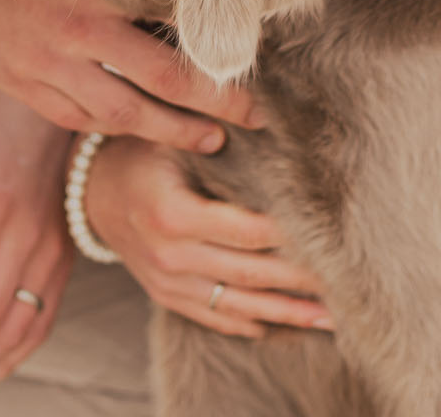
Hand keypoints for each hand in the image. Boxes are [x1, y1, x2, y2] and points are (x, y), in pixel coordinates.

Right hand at [0, 0, 263, 152]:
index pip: (173, 33)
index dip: (216, 59)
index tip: (255, 70)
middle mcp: (76, 36)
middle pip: (163, 84)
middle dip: (215, 107)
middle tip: (256, 121)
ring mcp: (46, 69)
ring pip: (123, 115)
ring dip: (173, 132)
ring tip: (212, 142)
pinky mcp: (21, 87)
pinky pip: (77, 119)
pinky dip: (113, 130)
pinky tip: (139, 135)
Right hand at [82, 135, 333, 338]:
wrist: (91, 193)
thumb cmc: (138, 152)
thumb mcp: (168, 134)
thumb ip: (213, 129)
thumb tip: (269, 115)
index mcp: (173, 214)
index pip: (247, 230)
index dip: (291, 236)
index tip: (333, 236)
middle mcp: (171, 256)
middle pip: (250, 274)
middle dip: (302, 281)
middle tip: (349, 282)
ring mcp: (169, 283)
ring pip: (238, 306)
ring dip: (287, 314)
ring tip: (332, 319)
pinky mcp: (168, 297)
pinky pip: (216, 318)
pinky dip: (253, 323)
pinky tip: (287, 325)